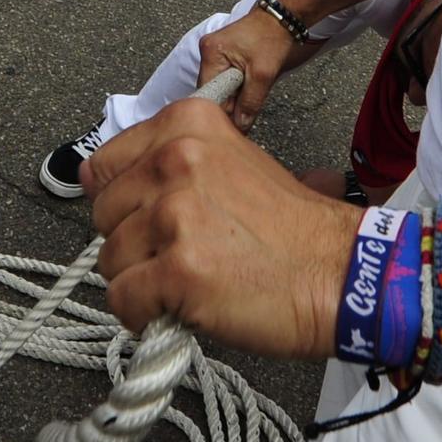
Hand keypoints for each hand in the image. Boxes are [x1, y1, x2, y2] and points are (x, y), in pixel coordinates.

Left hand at [87, 99, 358, 356]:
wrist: (340, 274)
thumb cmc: (292, 229)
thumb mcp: (232, 162)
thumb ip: (173, 164)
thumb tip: (104, 183)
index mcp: (185, 126)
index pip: (102, 166)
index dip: (118, 203)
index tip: (142, 222)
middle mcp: (175, 160)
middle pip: (101, 214)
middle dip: (131, 244)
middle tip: (177, 257)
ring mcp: (174, 214)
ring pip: (109, 260)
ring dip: (140, 282)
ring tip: (188, 283)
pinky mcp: (177, 268)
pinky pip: (123, 299)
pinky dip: (143, 315)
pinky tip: (179, 310)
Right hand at [197, 7, 295, 132]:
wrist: (282, 18)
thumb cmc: (273, 37)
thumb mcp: (264, 74)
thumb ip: (250, 102)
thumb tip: (240, 125)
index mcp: (212, 52)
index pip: (207, 92)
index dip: (221, 109)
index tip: (235, 121)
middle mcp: (207, 51)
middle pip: (211, 90)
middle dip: (229, 102)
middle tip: (247, 108)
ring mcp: (213, 52)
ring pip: (218, 86)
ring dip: (233, 94)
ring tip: (251, 89)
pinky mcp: (222, 54)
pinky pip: (223, 78)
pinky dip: (235, 86)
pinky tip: (247, 84)